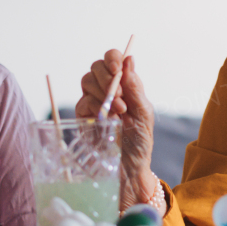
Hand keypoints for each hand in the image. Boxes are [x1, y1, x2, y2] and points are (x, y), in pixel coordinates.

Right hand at [75, 50, 155, 208]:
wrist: (129, 166)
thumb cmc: (139, 140)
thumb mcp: (143, 113)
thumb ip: (135, 88)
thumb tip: (129, 60)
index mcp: (124, 85)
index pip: (114, 59)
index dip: (113, 58)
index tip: (118, 69)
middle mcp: (107, 89)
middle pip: (96, 67)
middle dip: (107, 77)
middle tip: (119, 95)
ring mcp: (93, 101)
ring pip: (87, 81)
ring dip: (103, 92)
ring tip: (119, 111)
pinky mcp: (83, 116)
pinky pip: (83, 101)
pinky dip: (95, 106)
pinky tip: (107, 118)